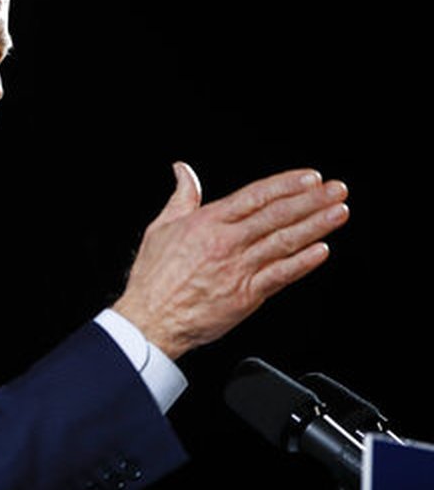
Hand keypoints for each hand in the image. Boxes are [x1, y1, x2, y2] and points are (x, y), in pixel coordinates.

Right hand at [112, 162, 348, 358]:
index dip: (286, 185)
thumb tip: (183, 171)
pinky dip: (302, 262)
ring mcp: (238, 269)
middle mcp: (226, 243)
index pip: (256, 196)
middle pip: (277, 216)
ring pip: (284, 242)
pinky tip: (321, 251)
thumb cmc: (153, 277)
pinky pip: (280, 275)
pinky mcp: (246, 295)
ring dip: (316, 226)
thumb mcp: (161, 227)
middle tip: (336, 190)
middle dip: (311, 200)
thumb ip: (182, 197)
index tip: (311, 178)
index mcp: (208, 222)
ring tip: (339, 212)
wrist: (151, 319)